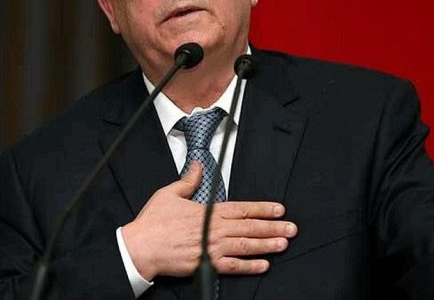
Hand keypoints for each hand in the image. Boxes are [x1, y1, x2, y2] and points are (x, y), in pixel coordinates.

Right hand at [121, 161, 297, 280]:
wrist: (142, 248)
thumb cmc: (153, 222)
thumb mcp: (169, 194)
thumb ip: (188, 181)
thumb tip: (197, 166)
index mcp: (208, 211)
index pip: (242, 208)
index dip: (262, 208)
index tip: (279, 209)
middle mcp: (214, 229)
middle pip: (249, 227)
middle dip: (273, 227)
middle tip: (291, 228)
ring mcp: (212, 248)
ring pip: (246, 246)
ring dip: (267, 245)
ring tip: (283, 244)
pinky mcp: (206, 265)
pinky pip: (233, 266)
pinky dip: (249, 266)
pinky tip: (263, 265)